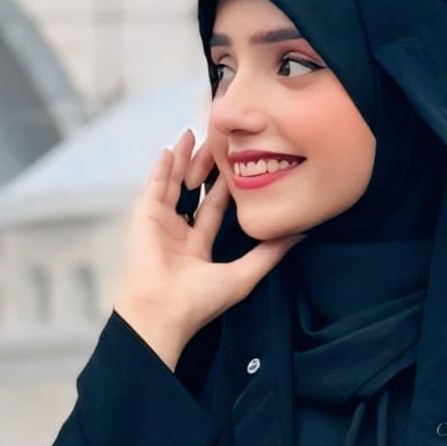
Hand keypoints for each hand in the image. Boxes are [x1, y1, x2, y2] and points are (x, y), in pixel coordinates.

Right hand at [111, 131, 294, 370]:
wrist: (161, 311)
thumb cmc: (200, 300)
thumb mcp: (244, 274)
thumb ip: (269, 253)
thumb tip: (301, 234)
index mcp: (198, 248)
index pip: (215, 210)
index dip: (227, 187)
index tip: (240, 165)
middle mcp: (178, 233)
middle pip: (195, 192)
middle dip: (206, 168)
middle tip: (221, 143)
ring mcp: (160, 223)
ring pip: (175, 184)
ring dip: (183, 160)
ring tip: (195, 135)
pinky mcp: (145, 216)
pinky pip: (155, 186)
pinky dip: (162, 167)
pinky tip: (171, 148)